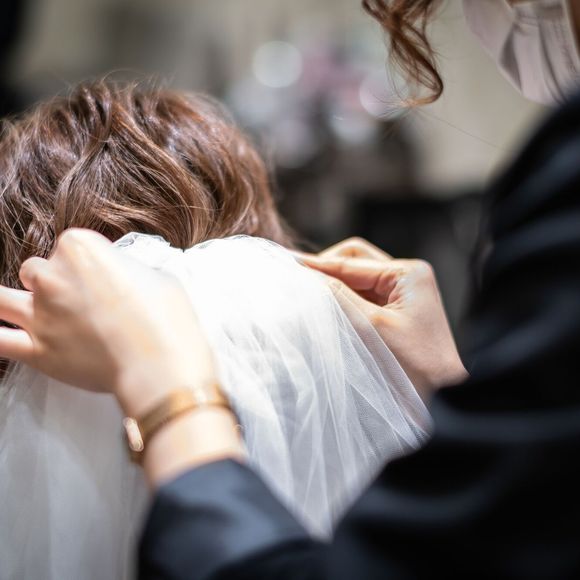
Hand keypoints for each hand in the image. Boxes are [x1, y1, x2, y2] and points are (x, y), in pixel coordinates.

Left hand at [0, 228, 215, 414]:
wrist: (160, 364)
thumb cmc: (166, 319)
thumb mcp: (157, 277)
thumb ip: (128, 272)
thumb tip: (123, 280)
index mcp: (82, 249)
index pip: (70, 245)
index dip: (85, 261)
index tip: (100, 275)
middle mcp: (53, 276)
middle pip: (35, 270)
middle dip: (51, 282)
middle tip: (74, 298)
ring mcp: (40, 314)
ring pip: (0, 300)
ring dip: (10, 302)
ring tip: (22, 308)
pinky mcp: (37, 350)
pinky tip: (3, 334)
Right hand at [294, 238, 467, 398]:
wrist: (443, 403)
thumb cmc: (414, 366)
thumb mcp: (370, 327)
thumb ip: (337, 296)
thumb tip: (304, 274)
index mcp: (408, 274)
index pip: (351, 262)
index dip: (316, 264)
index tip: (285, 263)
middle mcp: (407, 278)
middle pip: (353, 263)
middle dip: (325, 271)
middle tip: (295, 280)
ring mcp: (401, 296)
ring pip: (354, 280)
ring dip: (332, 286)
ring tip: (304, 293)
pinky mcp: (395, 314)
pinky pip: (361, 298)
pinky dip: (341, 301)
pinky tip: (323, 309)